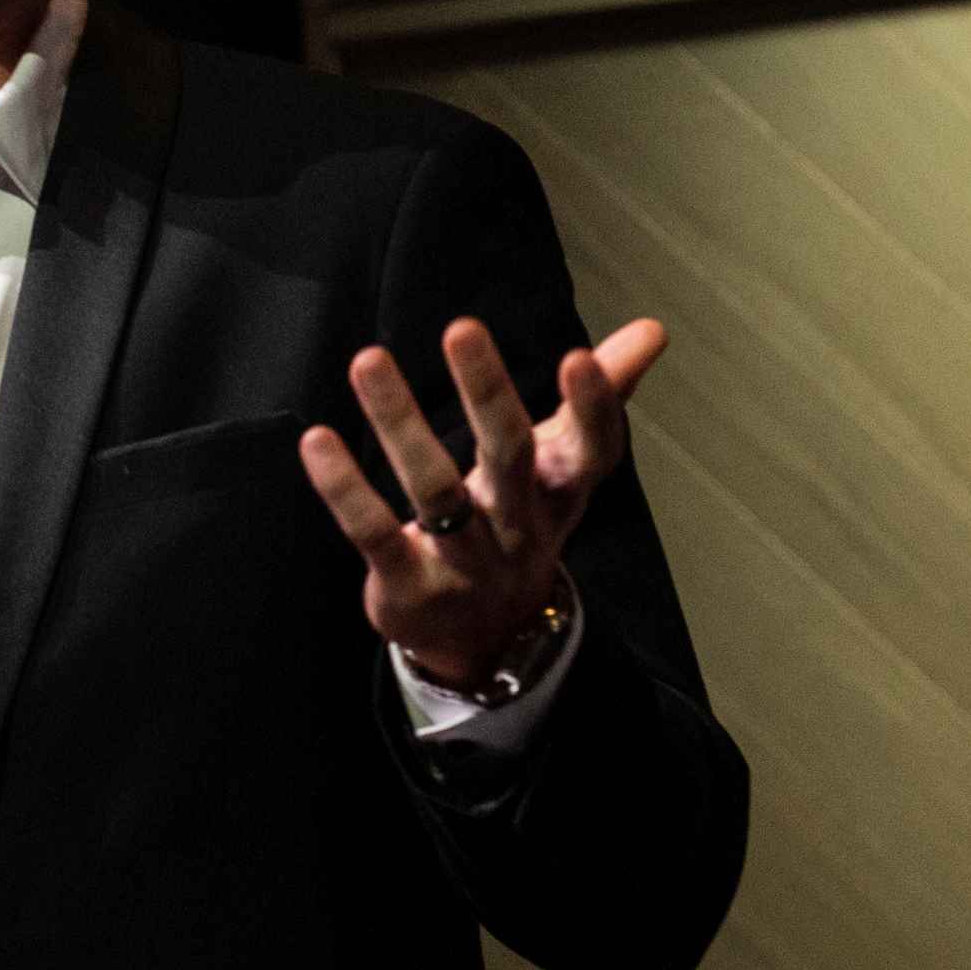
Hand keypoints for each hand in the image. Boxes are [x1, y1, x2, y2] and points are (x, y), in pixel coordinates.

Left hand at [298, 316, 666, 688]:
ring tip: (368, 358)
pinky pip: (375, 533)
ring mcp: (465, 563)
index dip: (593, 410)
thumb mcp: (564, 469)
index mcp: (561, 493)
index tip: (579, 356)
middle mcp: (519, 527)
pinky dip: (345, 489)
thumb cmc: (522, 522)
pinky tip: (316, 439)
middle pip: (511, 458)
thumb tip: (654, 329)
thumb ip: (601, 397)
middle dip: (489, 396)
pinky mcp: (409, 588)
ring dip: (400, 424)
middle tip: (462, 326)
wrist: (488, 642)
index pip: (591, 452)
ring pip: (435, 492)